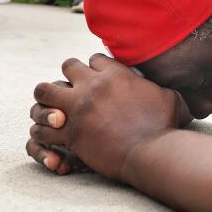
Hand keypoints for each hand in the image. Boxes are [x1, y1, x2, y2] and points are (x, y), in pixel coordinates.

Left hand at [27, 54, 190, 180]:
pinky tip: (52, 136)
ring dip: (47, 99)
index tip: (98, 80)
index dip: (95, 69)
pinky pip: (42, 127)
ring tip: (54, 109)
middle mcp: (93, 86)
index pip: (95, 59)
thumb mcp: (170, 97)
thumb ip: (158, 87)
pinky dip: (44, 131)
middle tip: (75, 92)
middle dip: (69, 77)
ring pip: (43, 90)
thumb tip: (161, 87)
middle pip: (68, 66)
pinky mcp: (70, 132)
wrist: (153, 152)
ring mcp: (78, 108)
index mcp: (116, 75)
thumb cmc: (166, 126)